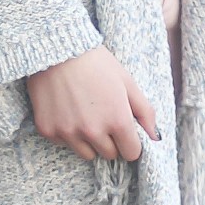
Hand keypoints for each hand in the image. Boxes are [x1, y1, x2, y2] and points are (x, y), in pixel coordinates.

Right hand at [27, 46, 158, 161]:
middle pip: (109, 155)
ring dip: (89, 141)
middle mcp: (93, 131)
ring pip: (87, 154)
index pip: (131, 153)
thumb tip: (156, 136)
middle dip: (110, 142)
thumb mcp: (127, 82)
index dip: (130, 142)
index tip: (124, 132)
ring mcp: (68, 133)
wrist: (57, 50)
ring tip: (85, 116)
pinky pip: (64, 144)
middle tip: (103, 118)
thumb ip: (145, 111)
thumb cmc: (96, 64)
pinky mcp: (48, 131)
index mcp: (117, 121)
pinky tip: (67, 111)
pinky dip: (68, 133)